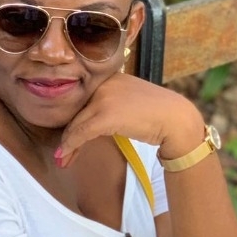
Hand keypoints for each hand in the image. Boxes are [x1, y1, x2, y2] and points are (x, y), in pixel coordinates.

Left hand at [56, 74, 202, 166]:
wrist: (175, 119)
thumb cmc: (157, 114)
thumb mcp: (129, 102)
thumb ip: (110, 105)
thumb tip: (92, 123)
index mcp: (107, 77)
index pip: (81, 101)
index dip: (71, 121)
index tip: (67, 139)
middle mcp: (103, 84)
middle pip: (75, 112)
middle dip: (67, 135)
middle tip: (60, 154)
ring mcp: (103, 98)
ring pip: (75, 123)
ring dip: (67, 144)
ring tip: (61, 159)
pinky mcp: (105, 114)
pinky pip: (81, 132)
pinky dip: (71, 146)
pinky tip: (65, 156)